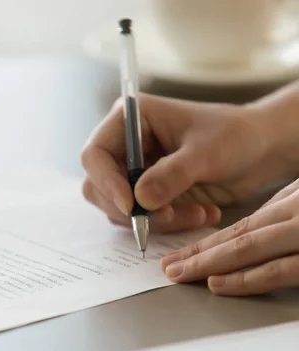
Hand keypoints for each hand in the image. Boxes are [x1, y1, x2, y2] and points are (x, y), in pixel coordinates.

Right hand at [81, 93, 295, 232]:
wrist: (260, 150)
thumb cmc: (235, 136)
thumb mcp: (206, 153)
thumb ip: (172, 175)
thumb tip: (139, 200)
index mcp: (131, 120)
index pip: (95, 154)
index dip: (106, 181)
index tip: (131, 206)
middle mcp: (125, 146)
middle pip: (99, 186)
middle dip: (130, 208)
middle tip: (165, 217)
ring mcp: (134, 172)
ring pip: (119, 207)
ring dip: (154, 220)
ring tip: (195, 213)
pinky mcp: (147, 194)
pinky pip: (141, 218)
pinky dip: (168, 223)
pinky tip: (199, 213)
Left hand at [160, 179, 298, 294]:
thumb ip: (282, 214)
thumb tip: (248, 233)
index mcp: (293, 202)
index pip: (241, 226)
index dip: (205, 244)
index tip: (177, 257)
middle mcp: (296, 217)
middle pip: (238, 238)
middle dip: (199, 255)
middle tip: (169, 268)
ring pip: (250, 249)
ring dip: (211, 264)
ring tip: (182, 275)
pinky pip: (281, 270)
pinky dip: (248, 278)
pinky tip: (218, 283)